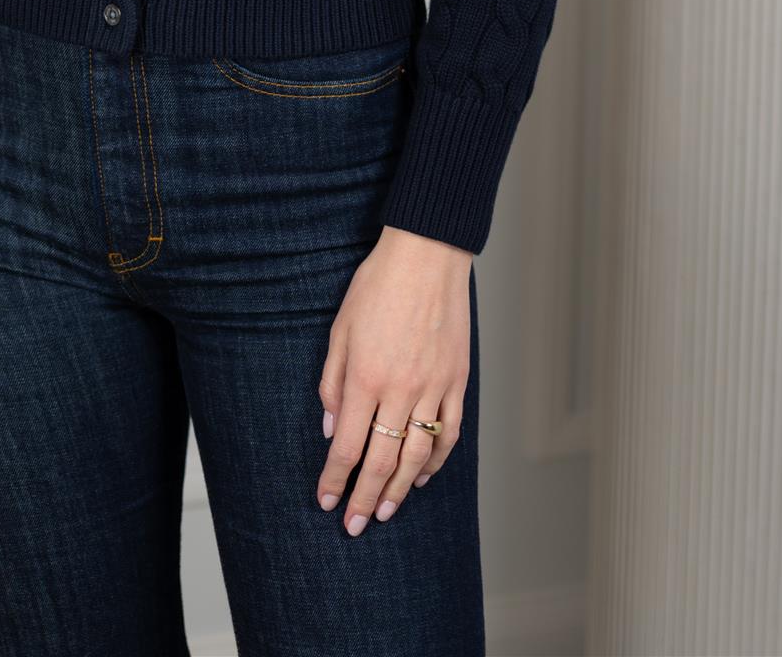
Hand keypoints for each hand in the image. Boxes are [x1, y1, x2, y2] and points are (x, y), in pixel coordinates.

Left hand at [315, 224, 472, 532]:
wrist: (426, 256)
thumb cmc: (377, 286)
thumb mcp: (340, 329)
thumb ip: (332, 383)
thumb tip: (332, 430)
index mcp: (365, 376)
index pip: (347, 445)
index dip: (334, 479)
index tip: (325, 501)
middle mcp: (400, 389)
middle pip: (382, 460)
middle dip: (365, 498)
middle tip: (355, 525)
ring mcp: (433, 387)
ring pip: (418, 455)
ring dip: (401, 489)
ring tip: (386, 511)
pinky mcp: (457, 381)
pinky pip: (449, 432)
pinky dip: (437, 461)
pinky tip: (423, 476)